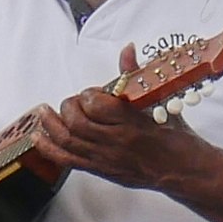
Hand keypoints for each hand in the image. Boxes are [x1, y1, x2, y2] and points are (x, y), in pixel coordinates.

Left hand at [34, 87, 197, 193]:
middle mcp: (117, 142)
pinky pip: (69, 160)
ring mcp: (107, 159)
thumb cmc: (175, 136)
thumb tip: (126, 50)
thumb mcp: (157, 102)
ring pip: (68, 141)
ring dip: (50, 125)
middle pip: (77, 123)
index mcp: (133, 122)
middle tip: (72, 102)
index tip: (92, 92)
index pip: (97, 105)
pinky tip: (39, 138)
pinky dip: (49, 148)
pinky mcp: (102, 170)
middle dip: (69, 107)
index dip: (88, 94)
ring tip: (42, 112)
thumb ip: (135, 77)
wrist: (183, 169)